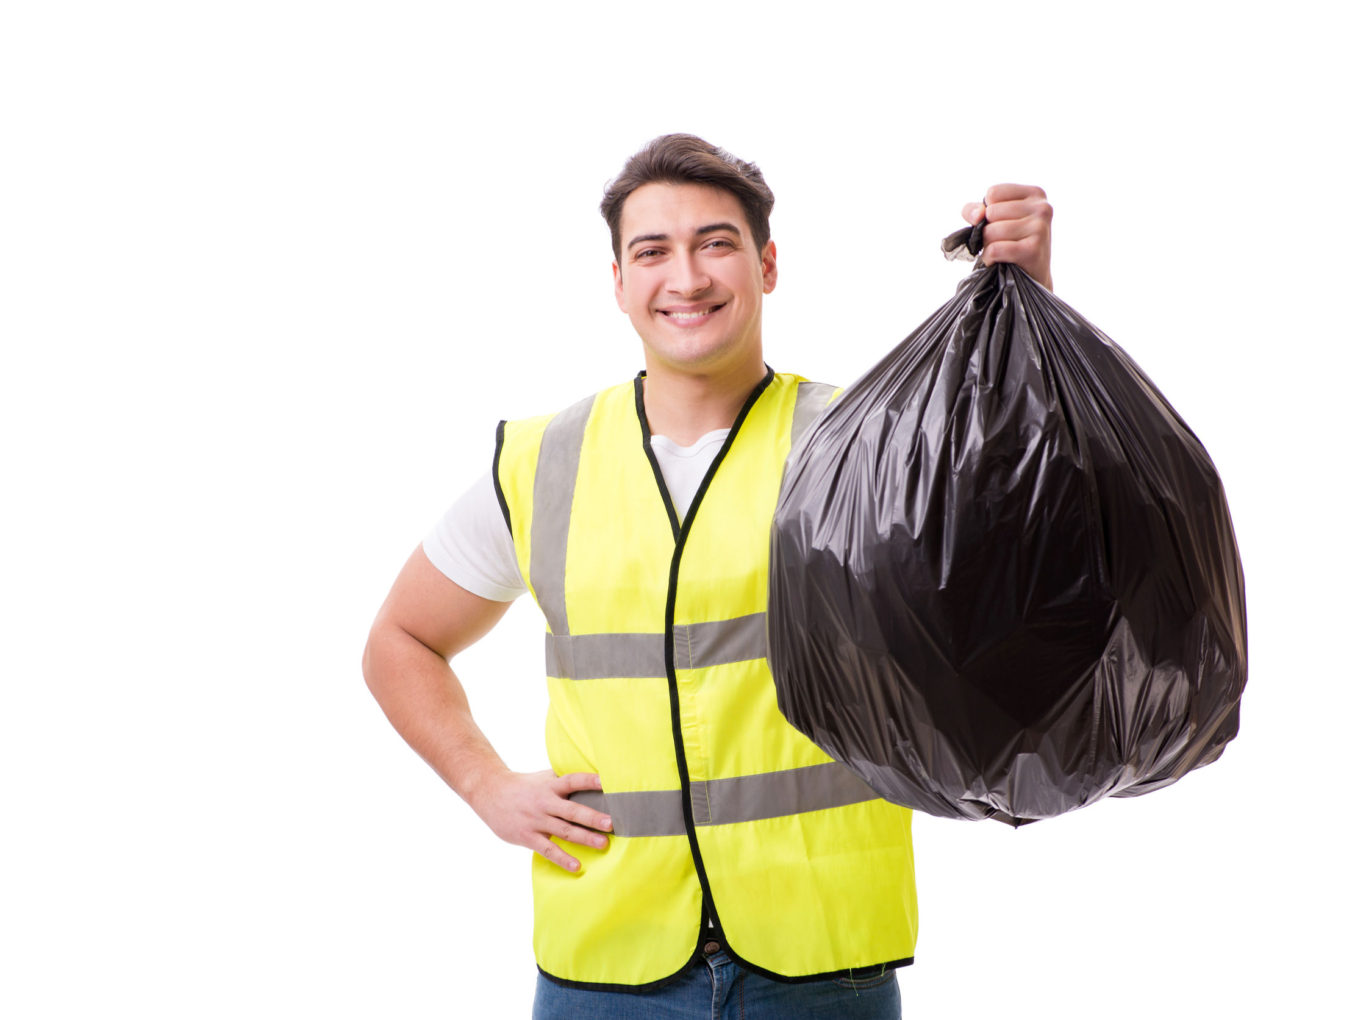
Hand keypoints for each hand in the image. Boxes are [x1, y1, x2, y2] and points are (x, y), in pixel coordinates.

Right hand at [472, 768, 612, 871]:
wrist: (490, 793)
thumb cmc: (523, 786)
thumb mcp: (542, 778)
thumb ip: (563, 779)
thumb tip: (591, 775)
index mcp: (550, 786)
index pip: (572, 781)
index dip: (588, 780)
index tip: (606, 782)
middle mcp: (544, 802)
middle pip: (572, 810)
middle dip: (592, 817)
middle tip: (611, 823)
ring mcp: (536, 820)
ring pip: (564, 831)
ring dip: (585, 838)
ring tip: (603, 844)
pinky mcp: (528, 836)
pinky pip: (548, 849)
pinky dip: (563, 858)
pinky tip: (577, 866)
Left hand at [962, 184, 1052, 290]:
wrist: (1031, 276)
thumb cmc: (1011, 242)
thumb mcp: (994, 219)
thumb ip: (975, 209)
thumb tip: (977, 215)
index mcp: (1035, 194)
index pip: (993, 193)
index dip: (987, 211)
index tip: (1001, 223)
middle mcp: (1042, 208)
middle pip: (991, 212)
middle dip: (988, 230)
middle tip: (1003, 241)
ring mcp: (1040, 228)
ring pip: (991, 231)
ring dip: (988, 246)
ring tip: (1003, 252)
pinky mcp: (1033, 249)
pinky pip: (995, 249)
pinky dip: (990, 258)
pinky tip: (1001, 261)